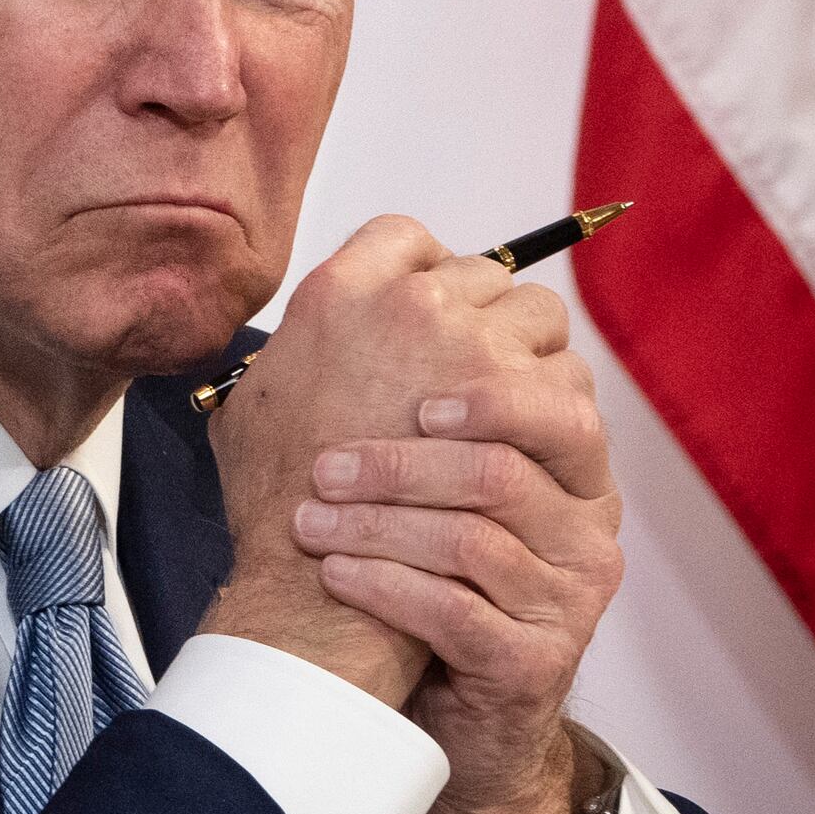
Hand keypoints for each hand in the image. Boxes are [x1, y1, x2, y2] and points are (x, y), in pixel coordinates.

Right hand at [199, 216, 516, 707]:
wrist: (318, 576)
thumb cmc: (275, 500)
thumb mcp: (248, 401)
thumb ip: (291, 351)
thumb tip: (313, 338)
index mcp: (337, 294)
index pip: (403, 238)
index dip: (422, 269)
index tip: (428, 310)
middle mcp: (411, 304)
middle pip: (483, 272)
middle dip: (484, 316)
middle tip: (476, 368)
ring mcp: (475, 348)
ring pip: (539, 316)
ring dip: (530, 353)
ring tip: (510, 408)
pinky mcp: (523, 402)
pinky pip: (566, 378)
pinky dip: (555, 406)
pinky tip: (530, 446)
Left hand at [300, 326, 624, 813]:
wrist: (445, 707)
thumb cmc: (429, 576)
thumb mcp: (434, 492)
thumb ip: (421, 415)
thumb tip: (345, 317)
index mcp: (572, 472)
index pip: (561, 401)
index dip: (487, 389)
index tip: (406, 396)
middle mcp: (587, 530)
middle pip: (506, 469)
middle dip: (403, 462)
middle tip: (326, 466)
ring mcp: (568, 599)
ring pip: (473, 539)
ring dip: (376, 525)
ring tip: (308, 524)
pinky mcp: (536, 661)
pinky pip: (457, 612)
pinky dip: (384, 586)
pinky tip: (332, 572)